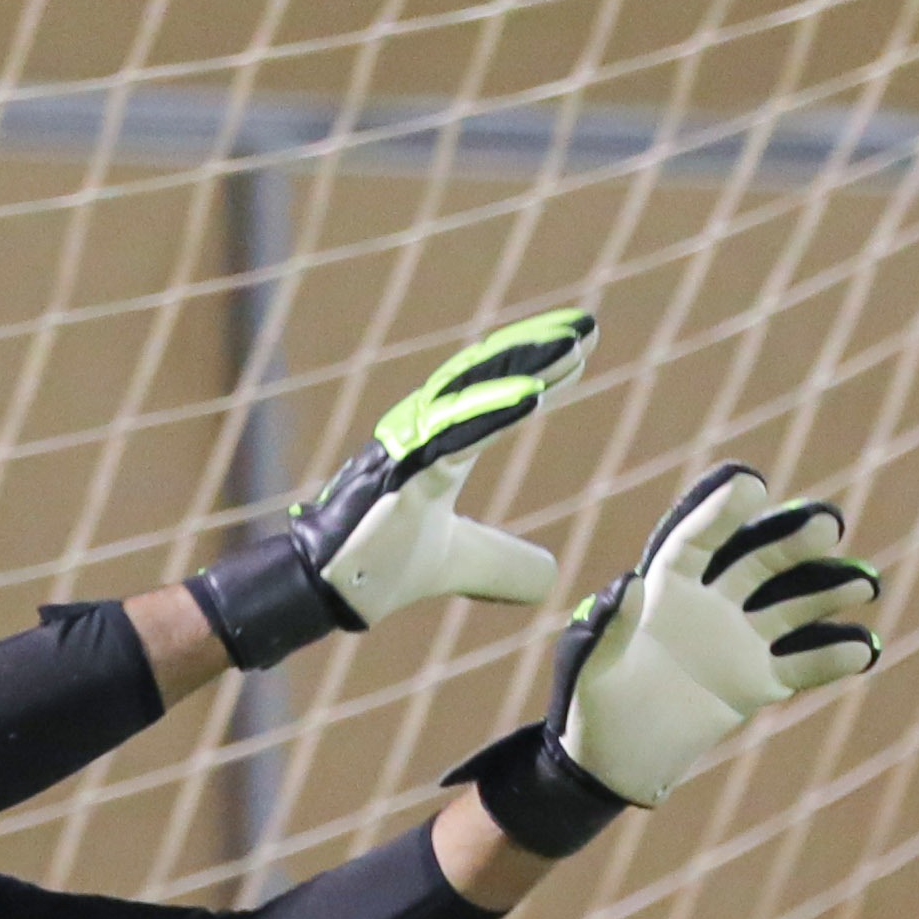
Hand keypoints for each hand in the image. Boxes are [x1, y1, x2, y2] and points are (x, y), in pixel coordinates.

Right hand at [191, 305, 596, 665]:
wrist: (330, 593)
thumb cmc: (380, 566)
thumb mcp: (463, 566)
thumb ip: (503, 563)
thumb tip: (550, 577)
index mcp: (440, 443)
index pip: (495, 392)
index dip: (539, 367)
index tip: (583, 346)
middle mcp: (425, 431)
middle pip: (488, 376)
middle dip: (538, 348)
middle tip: (588, 325)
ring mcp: (411, 446)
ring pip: (476, 392)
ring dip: (526, 367)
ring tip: (573, 348)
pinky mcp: (403, 470)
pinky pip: (456, 434)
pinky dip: (495, 411)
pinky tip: (534, 395)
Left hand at [541, 465, 882, 809]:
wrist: (614, 759)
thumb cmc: (589, 703)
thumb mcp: (587, 664)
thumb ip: (607, 625)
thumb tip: (627, 584)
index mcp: (666, 587)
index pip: (699, 540)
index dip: (722, 513)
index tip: (752, 486)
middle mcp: (710, 604)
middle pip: (758, 563)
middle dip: (793, 543)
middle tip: (827, 525)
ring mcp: (738, 641)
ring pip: (790, 608)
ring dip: (826, 593)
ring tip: (863, 584)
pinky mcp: (756, 682)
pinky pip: (800, 667)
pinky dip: (831, 659)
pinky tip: (863, 650)